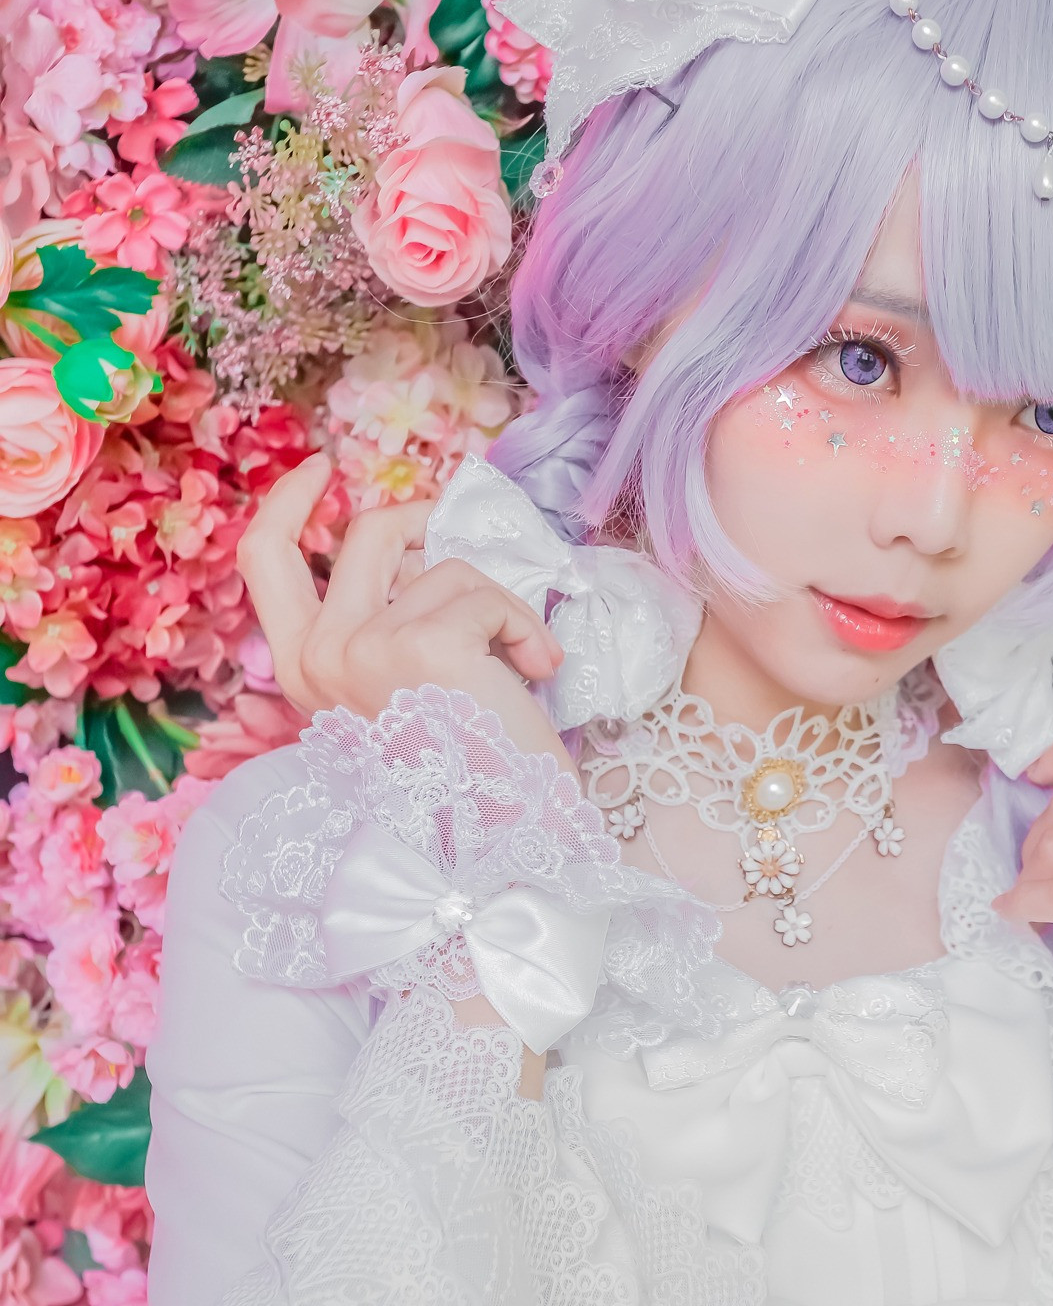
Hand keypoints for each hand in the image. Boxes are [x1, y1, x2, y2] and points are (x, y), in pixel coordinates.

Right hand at [238, 453, 569, 768]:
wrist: (503, 837)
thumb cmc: (465, 769)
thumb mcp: (399, 690)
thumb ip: (384, 626)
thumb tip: (419, 554)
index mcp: (304, 669)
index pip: (264, 560)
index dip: (287, 501)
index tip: (321, 468)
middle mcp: (320, 657)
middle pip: (370, 533)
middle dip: (429, 519)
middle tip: (468, 537)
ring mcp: (364, 648)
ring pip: (444, 566)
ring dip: (499, 606)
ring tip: (521, 664)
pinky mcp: (423, 645)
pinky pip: (486, 594)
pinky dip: (524, 625)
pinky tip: (535, 669)